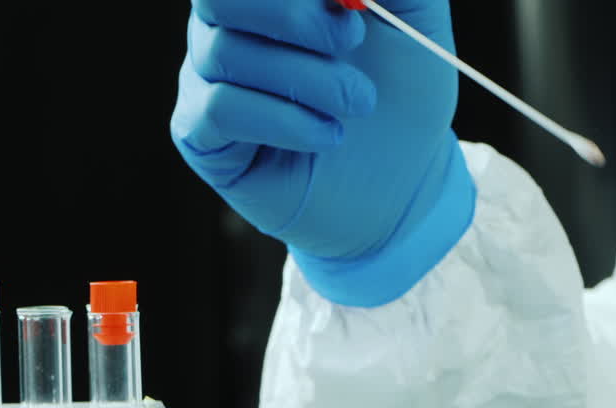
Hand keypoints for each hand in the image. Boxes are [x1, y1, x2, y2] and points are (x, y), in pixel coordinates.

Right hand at [170, 0, 474, 306]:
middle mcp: (227, 24)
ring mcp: (207, 76)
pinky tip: (327, 136)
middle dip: (291, 14)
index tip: (354, 4)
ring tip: (359, 103)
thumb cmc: (403, 96)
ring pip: (224, 53)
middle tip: (351, 38)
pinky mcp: (200, 133)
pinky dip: (284, 121)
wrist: (404, 183)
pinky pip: (220, 109)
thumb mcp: (415, 20)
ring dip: (308, 79)